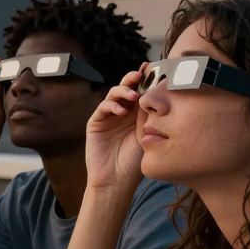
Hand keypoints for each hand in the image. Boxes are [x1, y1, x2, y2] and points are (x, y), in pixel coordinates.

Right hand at [85, 65, 146, 191]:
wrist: (116, 180)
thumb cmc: (134, 162)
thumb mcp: (146, 134)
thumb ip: (147, 114)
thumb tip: (153, 92)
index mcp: (137, 115)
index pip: (141, 92)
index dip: (146, 80)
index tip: (154, 68)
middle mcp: (122, 113)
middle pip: (126, 89)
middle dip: (133, 79)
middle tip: (141, 73)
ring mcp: (108, 117)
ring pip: (113, 95)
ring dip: (123, 91)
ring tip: (133, 95)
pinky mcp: (96, 123)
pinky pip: (103, 108)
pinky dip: (112, 106)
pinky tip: (122, 111)